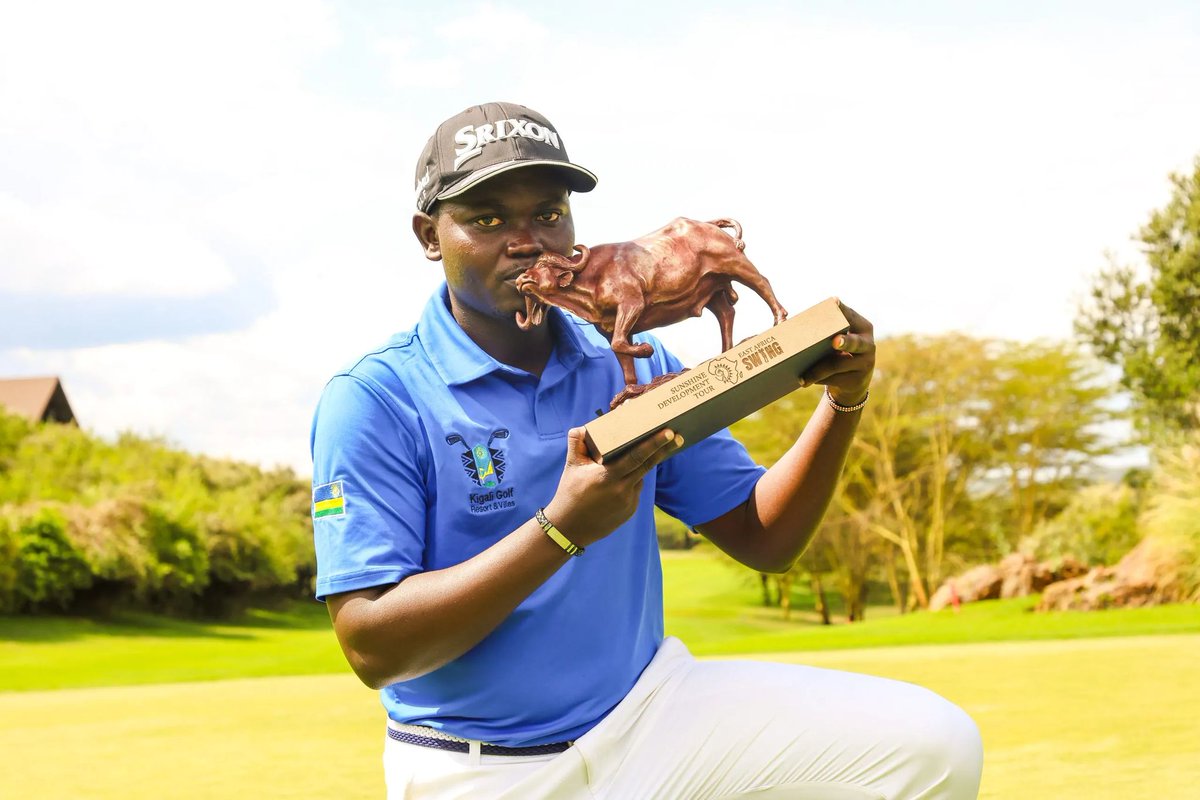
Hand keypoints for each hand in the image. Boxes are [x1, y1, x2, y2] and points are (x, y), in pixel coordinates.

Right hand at [543, 427, 681, 546]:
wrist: (569, 529)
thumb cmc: (569, 493)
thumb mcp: (571, 466)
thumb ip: (577, 443)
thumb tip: (583, 428)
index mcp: (608, 476)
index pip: (636, 456)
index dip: (654, 444)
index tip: (669, 433)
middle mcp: (621, 490)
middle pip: (648, 465)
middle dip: (663, 450)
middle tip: (678, 437)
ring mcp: (628, 502)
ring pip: (640, 477)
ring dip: (640, 467)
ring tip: (629, 462)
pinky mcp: (630, 511)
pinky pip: (635, 490)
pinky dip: (631, 482)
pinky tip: (619, 483)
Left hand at [800, 299, 874, 405]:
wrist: (853, 381)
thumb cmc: (838, 352)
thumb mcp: (835, 339)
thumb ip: (822, 329)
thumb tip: (783, 323)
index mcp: (862, 327)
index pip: (851, 315)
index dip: (842, 310)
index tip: (834, 301)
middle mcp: (868, 344)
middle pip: (855, 343)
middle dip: (845, 341)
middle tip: (835, 341)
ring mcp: (866, 364)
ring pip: (837, 365)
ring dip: (817, 370)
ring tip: (801, 376)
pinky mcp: (858, 381)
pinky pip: (834, 379)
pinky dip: (817, 379)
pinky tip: (805, 381)